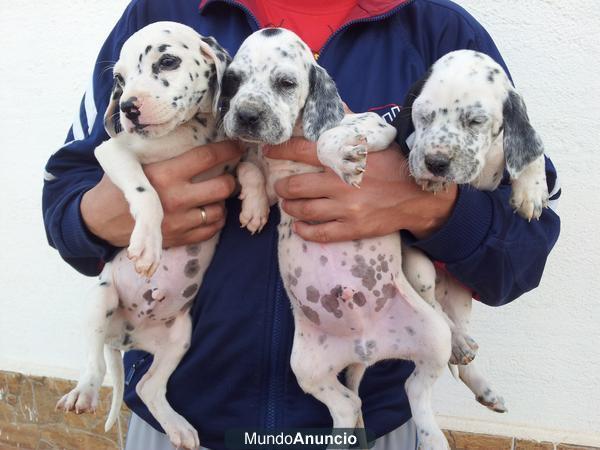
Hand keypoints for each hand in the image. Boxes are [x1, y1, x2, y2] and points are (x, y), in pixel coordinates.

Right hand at [81, 141, 241, 247]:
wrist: (100, 221)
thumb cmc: (119, 185)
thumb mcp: (133, 160)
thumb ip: (160, 150)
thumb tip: (188, 130)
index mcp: (164, 174)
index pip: (207, 157)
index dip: (228, 150)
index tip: (238, 145)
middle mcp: (176, 198)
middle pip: (223, 187)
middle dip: (230, 179)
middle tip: (229, 174)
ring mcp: (180, 222)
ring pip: (220, 210)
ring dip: (222, 201)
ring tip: (215, 194)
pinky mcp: (180, 239)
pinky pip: (212, 230)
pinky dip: (215, 220)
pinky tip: (207, 211)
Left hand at [265, 138, 457, 242]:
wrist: (419, 196)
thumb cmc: (395, 165)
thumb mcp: (374, 140)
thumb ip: (350, 126)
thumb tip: (336, 105)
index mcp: (345, 157)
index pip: (301, 150)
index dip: (280, 150)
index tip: (268, 151)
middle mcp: (341, 183)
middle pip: (295, 186)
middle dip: (282, 187)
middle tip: (280, 187)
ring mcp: (346, 208)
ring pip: (303, 209)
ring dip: (289, 207)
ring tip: (288, 204)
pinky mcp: (352, 228)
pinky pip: (319, 233)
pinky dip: (303, 231)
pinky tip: (298, 227)